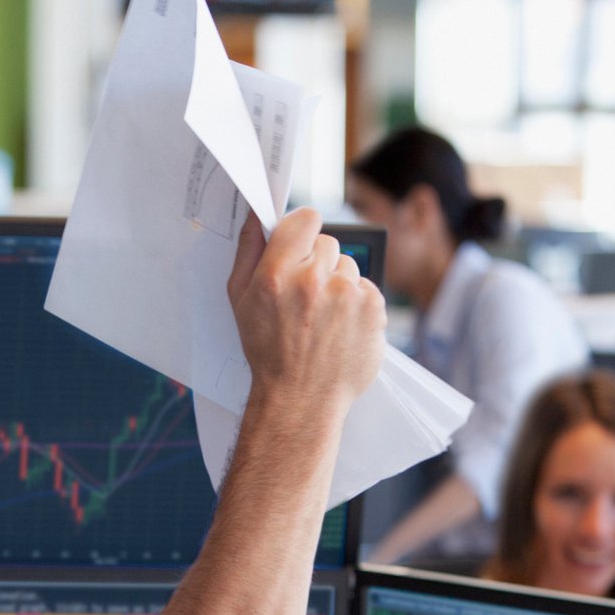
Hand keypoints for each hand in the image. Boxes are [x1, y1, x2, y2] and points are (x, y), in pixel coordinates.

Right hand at [226, 208, 384, 418]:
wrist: (301, 399)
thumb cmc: (268, 351)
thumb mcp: (241, 300)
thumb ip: (248, 251)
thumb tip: (258, 215)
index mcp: (276, 274)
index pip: (305, 219)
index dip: (304, 231)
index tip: (301, 246)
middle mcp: (313, 280)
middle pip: (328, 242)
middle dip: (319, 264)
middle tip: (307, 298)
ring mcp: (347, 294)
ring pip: (350, 267)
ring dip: (340, 285)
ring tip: (324, 318)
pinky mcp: (373, 308)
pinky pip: (368, 288)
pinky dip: (358, 305)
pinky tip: (342, 328)